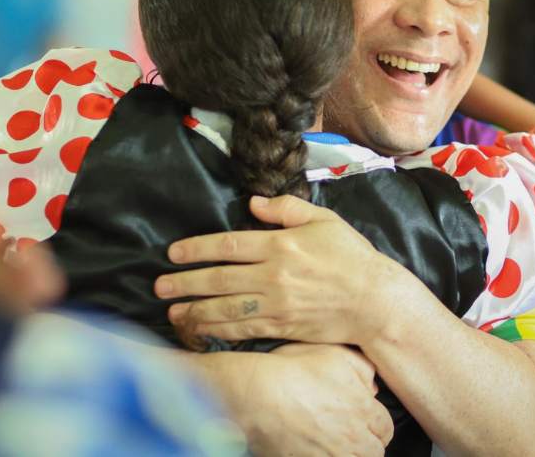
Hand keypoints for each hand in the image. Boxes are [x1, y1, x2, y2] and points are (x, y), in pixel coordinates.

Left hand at [157, 195, 407, 346]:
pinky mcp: (283, 327)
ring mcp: (277, 304)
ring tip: (172, 312)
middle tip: (159, 285)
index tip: (173, 253)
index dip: (197, 249)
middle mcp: (274, 275)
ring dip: (194, 311)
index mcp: (281, 244)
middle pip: (219, 279)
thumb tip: (253, 203)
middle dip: (185, 282)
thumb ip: (286, 209)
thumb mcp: (324, 220)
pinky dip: (218, 331)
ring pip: (225, 308)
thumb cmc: (351, 257)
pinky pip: (243, 330)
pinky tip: (200, 330)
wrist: (375, 301)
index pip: (228, 244)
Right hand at [220, 343, 392, 456]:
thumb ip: (362, 368)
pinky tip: (319, 451)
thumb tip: (372, 387)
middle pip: (374, 453)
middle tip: (354, 437)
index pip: (385, 428)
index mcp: (361, 409)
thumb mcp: (332, 353)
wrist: (254, 394)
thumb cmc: (289, 371)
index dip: (377, 425)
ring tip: (336, 446)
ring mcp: (330, 456)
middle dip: (367, 445)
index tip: (370, 423)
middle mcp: (351, 438)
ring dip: (350, 455)